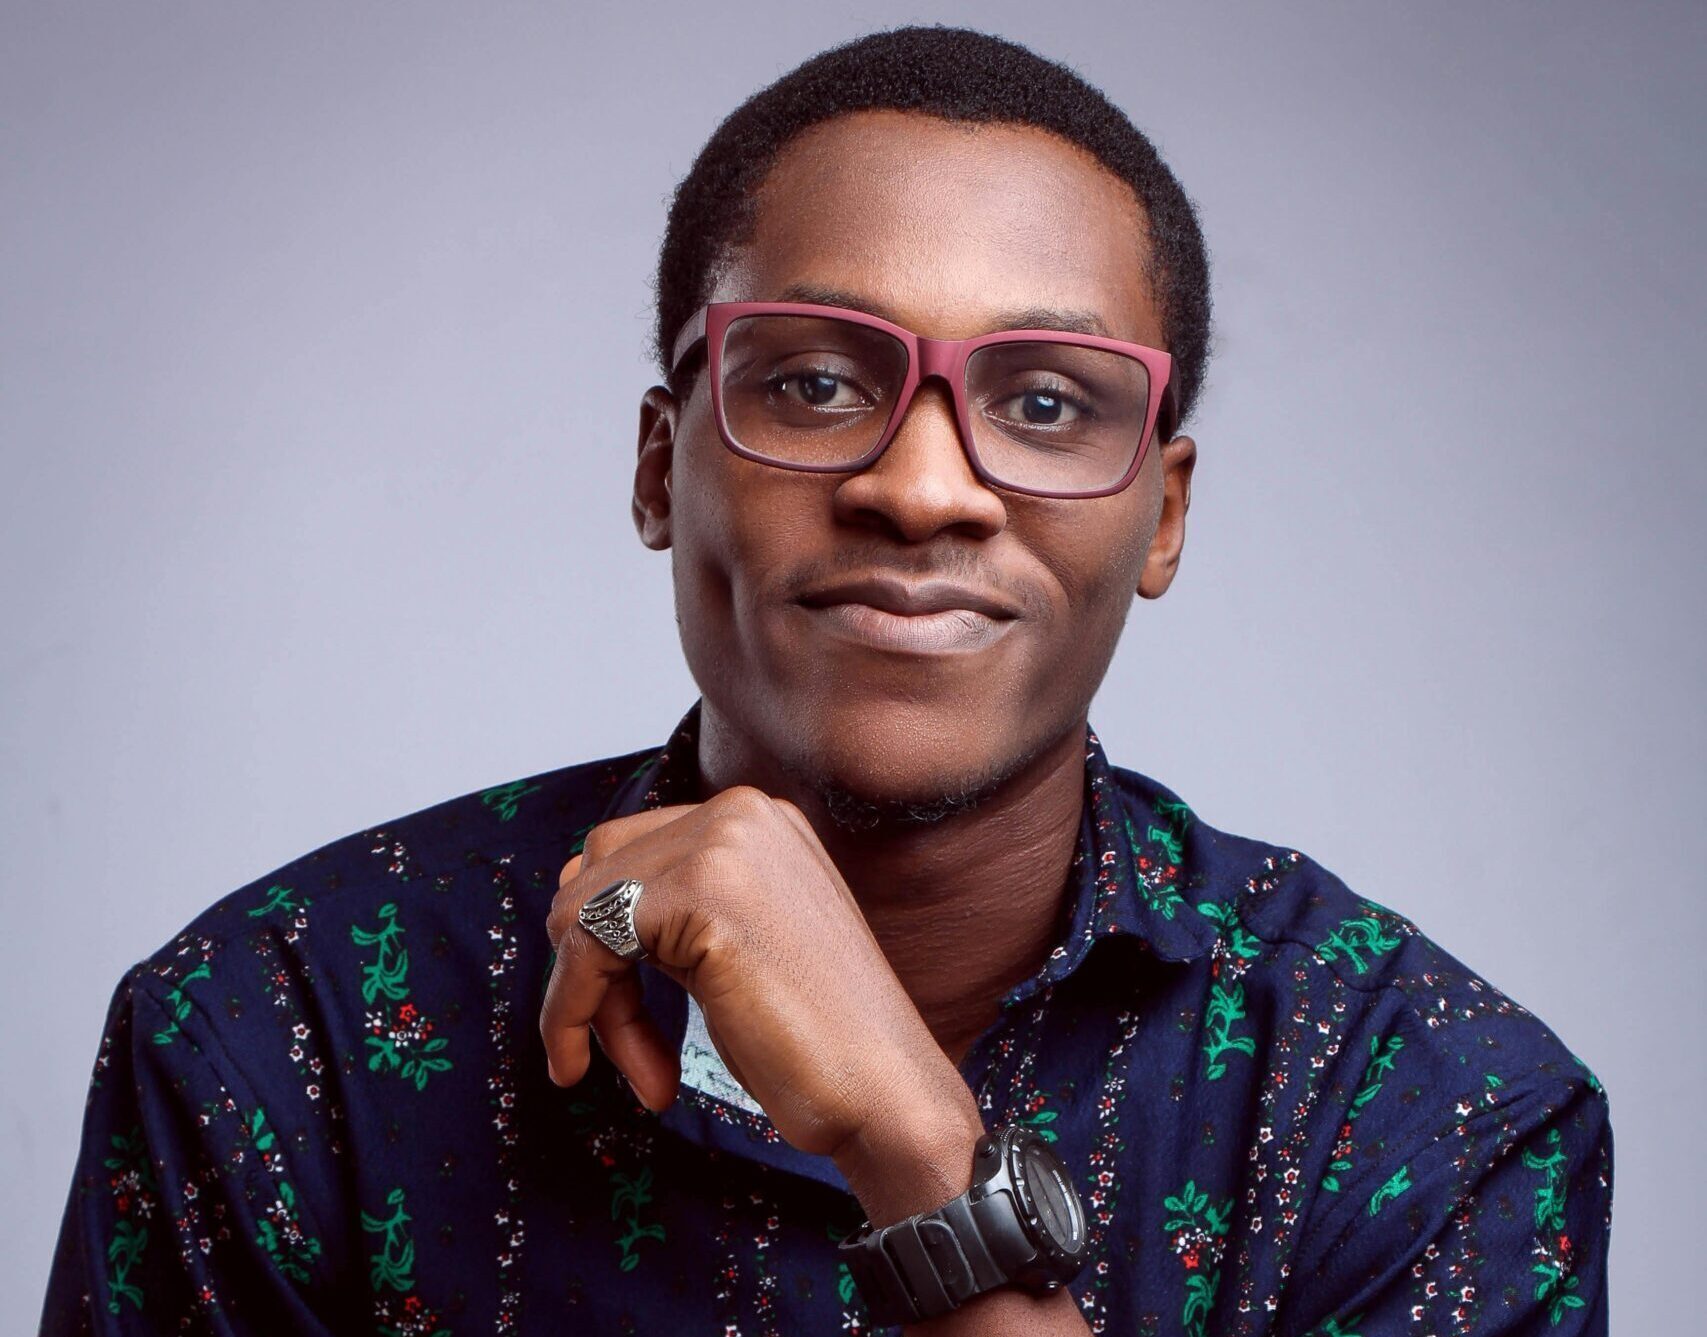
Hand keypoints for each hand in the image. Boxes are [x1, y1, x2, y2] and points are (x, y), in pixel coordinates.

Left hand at [539, 786, 982, 1173]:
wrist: (887, 1093)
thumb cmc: (817, 1041)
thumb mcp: (735, 946)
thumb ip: (673, 907)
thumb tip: (572, 893)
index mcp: (758, 819)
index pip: (626, 851)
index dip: (606, 939)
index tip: (624, 1018)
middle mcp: (741, 812)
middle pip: (595, 874)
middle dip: (591, 969)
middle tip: (628, 1053)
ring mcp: (722, 843)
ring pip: (579, 909)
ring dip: (586, 1004)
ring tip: (638, 1073)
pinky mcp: (700, 892)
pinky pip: (585, 945)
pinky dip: (570, 1013)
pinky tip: (603, 1070)